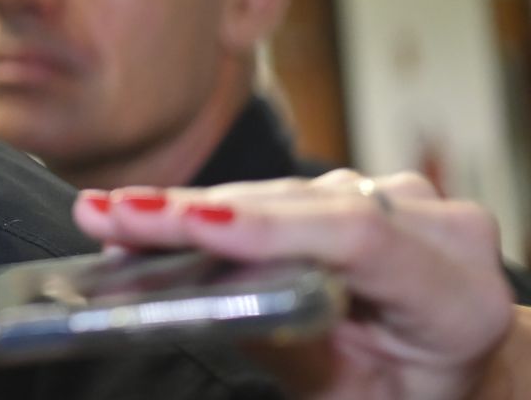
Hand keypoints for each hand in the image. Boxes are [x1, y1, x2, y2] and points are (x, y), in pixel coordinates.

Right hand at [72, 169, 515, 398]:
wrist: (453, 363)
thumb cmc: (406, 391)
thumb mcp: (352, 396)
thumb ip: (294, 350)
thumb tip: (203, 304)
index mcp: (457, 297)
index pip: (359, 240)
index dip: (269, 227)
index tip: (195, 225)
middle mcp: (438, 228)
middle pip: (305, 207)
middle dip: (198, 212)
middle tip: (109, 217)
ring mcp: (399, 196)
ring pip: (280, 193)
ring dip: (192, 206)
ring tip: (112, 216)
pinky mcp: (358, 187)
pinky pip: (276, 190)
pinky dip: (213, 205)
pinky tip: (153, 211)